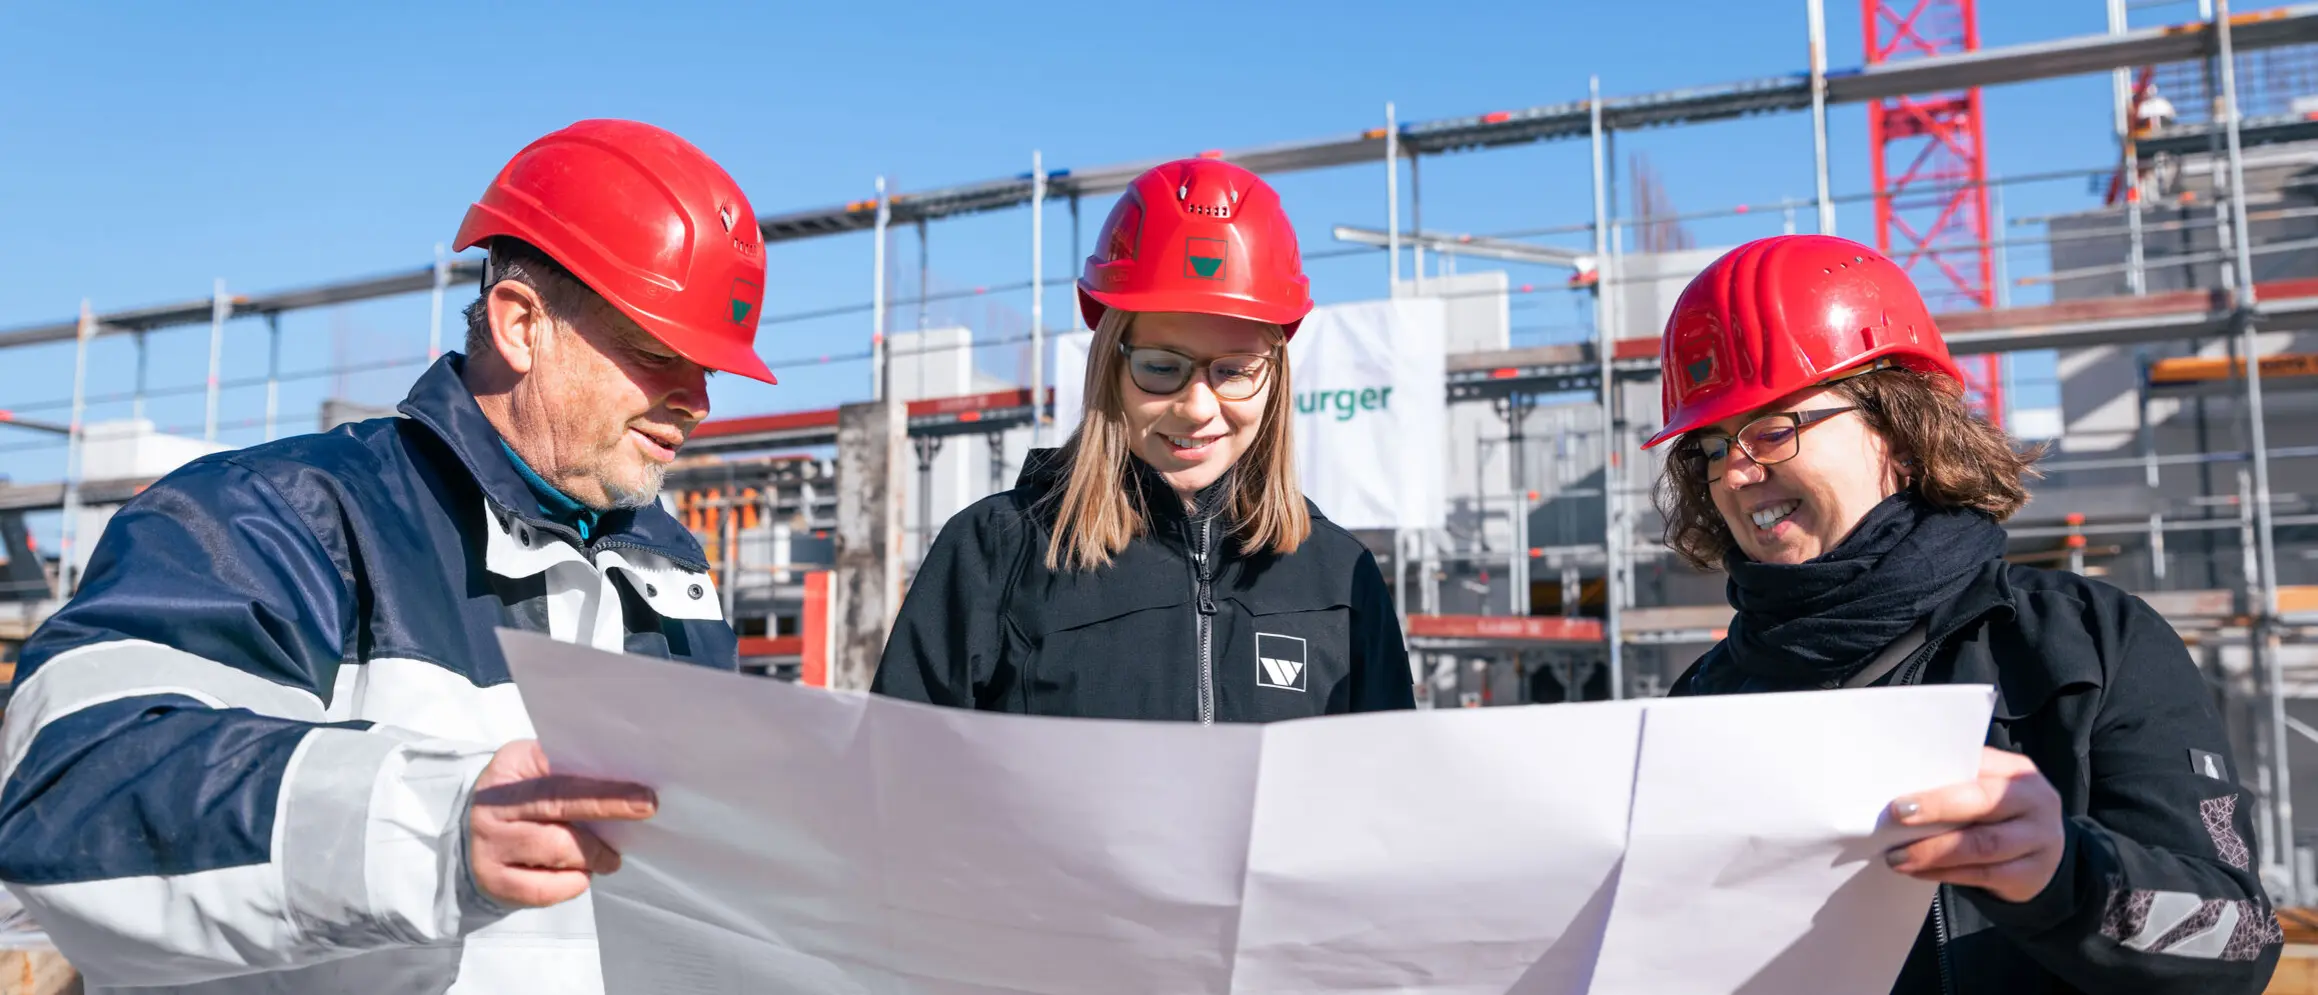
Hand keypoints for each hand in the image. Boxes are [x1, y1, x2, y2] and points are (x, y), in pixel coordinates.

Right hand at [467, 739, 656, 907]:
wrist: (473, 836)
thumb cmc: (527, 802)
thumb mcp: (538, 774)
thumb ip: (573, 774)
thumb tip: (629, 783)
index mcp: (510, 767)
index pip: (558, 768)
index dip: (601, 781)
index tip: (643, 790)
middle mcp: (493, 805)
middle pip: (558, 803)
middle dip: (608, 806)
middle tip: (646, 809)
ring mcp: (490, 844)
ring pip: (557, 848)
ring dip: (594, 854)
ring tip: (610, 859)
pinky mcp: (494, 881)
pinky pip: (545, 888)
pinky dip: (573, 883)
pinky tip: (581, 876)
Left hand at [1883, 746, 2065, 903]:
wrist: (2045, 857)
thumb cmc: (2001, 816)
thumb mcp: (1990, 791)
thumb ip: (1957, 785)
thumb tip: (1901, 790)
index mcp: (2017, 772)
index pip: (1977, 765)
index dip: (1939, 777)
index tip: (1902, 788)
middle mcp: (2034, 801)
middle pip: (1982, 802)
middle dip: (1935, 808)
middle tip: (1895, 816)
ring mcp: (2038, 839)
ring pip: (1982, 845)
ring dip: (1933, 851)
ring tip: (1897, 856)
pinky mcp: (2031, 874)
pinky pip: (1983, 875)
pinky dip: (1945, 873)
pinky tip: (1918, 871)